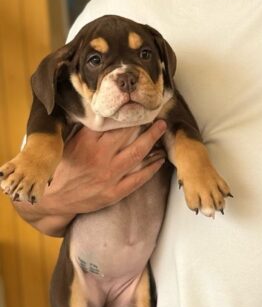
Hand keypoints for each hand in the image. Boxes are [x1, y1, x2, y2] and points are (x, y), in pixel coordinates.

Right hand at [45, 120, 167, 213]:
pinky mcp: (114, 193)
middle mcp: (100, 157)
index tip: (139, 107)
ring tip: (162, 131)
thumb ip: (86, 130)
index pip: (112, 123)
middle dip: (145, 125)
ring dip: (153, 141)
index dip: (128, 115)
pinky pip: (138, 179)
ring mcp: (109, 176)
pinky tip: (160, 159)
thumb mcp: (68, 144)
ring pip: (137, 155)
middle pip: (128, 136)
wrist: (54, 199)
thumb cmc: (62, 168)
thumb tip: (105, 114)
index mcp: (86, 142)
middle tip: (158, 117)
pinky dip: (152, 168)